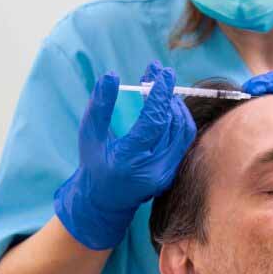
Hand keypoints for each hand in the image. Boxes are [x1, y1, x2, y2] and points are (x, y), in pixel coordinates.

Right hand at [54, 61, 196, 249]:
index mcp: (128, 160)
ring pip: (182, 130)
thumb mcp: (89, 136)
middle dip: (167, 94)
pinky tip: (167, 106)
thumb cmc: (94, 165)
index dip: (160, 95)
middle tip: (158, 72)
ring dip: (175, 104)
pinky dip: (177, 119)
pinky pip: (183, 139)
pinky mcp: (172, 172)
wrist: (105, 200)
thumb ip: (99, 107)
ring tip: (162, 87)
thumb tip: (110, 76)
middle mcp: (152, 169)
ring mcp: (165, 173)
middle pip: (171, 124)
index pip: (153, 122)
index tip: (162, 73)